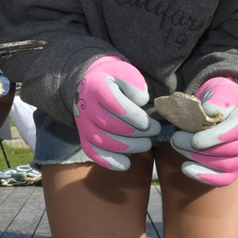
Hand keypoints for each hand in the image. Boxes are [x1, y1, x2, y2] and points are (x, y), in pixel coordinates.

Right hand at [73, 56, 160, 170]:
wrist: (92, 84)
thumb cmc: (114, 79)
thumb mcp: (126, 72)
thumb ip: (134, 82)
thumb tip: (141, 100)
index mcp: (96, 86)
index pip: (114, 104)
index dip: (134, 116)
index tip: (148, 122)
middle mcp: (85, 106)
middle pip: (110, 125)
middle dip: (136, 132)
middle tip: (155, 131)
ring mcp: (82, 123)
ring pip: (103, 140)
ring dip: (128, 147)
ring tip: (147, 144)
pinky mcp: (83, 136)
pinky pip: (92, 152)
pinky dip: (108, 162)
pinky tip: (126, 165)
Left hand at [170, 78, 237, 186]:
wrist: (237, 112)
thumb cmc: (227, 101)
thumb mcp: (223, 93)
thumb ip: (215, 101)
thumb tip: (206, 112)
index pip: (236, 132)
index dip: (214, 137)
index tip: (194, 138)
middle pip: (227, 151)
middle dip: (198, 148)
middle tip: (176, 139)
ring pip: (223, 165)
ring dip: (197, 159)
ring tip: (177, 146)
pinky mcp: (237, 170)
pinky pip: (224, 179)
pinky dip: (205, 177)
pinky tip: (186, 168)